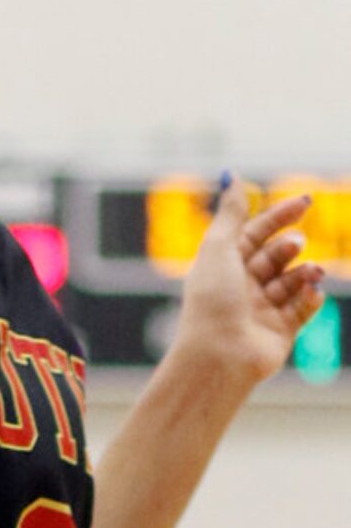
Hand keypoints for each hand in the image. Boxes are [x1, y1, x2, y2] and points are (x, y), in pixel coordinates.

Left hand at [173, 178, 323, 386]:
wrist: (220, 353)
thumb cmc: (213, 297)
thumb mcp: (219, 246)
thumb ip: (231, 213)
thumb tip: (232, 174)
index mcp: (223, 262)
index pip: (255, 232)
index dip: (279, 216)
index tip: (306, 202)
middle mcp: (242, 284)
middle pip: (275, 255)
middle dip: (289, 246)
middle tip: (296, 243)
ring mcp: (262, 308)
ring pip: (292, 280)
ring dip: (304, 271)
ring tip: (309, 271)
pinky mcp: (281, 331)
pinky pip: (303, 309)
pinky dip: (310, 297)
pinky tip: (313, 291)